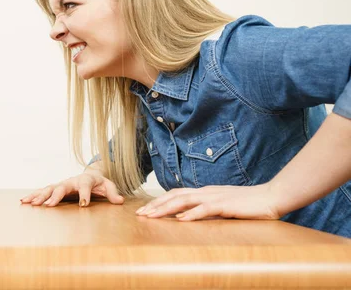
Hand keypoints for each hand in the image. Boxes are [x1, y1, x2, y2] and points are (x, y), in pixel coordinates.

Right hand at [20, 170, 123, 206]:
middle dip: (54, 196)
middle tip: (48, 205)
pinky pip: (43, 192)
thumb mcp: (109, 186)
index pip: (85, 186)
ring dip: (39, 196)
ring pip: (49, 189)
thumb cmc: (99, 182)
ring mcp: (62, 185)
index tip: (83, 205)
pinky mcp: (56, 189)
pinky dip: (34, 196)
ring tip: (29, 203)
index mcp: (85, 179)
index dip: (84, 195)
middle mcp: (71, 181)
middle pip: (61, 187)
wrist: (90, 175)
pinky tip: (24, 201)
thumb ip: (113, 193)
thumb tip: (120, 201)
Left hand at [135, 184, 280, 220]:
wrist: (271, 197)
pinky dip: (191, 214)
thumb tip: (187, 216)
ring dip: (166, 208)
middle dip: (156, 205)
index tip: (145, 210)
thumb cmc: (248, 204)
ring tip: (152, 216)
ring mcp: (215, 197)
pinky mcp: (225, 205)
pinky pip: (205, 209)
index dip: (159, 201)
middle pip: (174, 196)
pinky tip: (181, 219)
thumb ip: (206, 209)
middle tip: (140, 214)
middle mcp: (206, 192)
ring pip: (184, 200)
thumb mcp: (223, 206)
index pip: (176, 194)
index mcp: (205, 192)